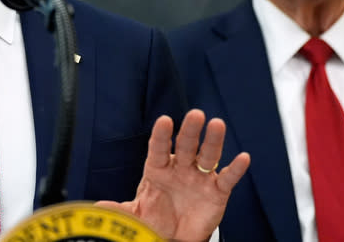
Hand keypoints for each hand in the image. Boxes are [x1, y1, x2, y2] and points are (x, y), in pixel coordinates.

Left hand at [95, 109, 250, 241]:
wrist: (174, 238)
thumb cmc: (155, 220)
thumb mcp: (136, 214)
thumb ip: (121, 209)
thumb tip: (101, 205)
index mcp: (158, 169)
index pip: (159, 148)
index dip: (162, 135)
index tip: (164, 120)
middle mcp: (180, 168)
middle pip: (186, 146)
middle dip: (190, 131)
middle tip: (195, 114)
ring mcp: (199, 178)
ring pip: (207, 155)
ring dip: (213, 141)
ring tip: (217, 124)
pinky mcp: (217, 192)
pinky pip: (227, 178)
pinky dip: (236, 169)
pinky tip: (243, 157)